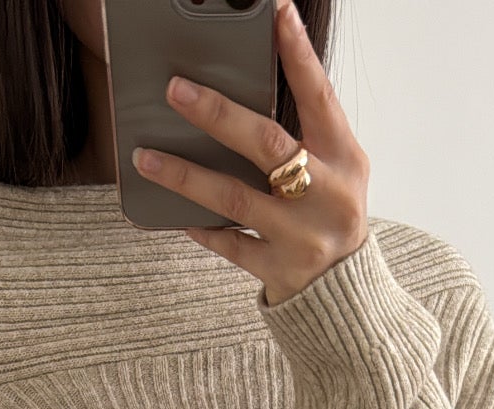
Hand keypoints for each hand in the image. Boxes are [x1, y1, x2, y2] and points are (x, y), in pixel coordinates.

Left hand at [130, 0, 369, 306]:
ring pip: (236, 198)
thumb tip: (242, 91)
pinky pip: (231, 245)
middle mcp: (327, 194)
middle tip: (176, 89)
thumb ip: (303, 135)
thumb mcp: (335, 169)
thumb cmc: (331, 216)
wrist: (347, 295)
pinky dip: (203, 228)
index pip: (318, 96)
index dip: (298, 54)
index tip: (276, 13)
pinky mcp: (280, 270)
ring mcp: (302, 236)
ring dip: (186, 175)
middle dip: (218, 114)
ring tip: (146, 157)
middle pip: (267, 144)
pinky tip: (176, 215)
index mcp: (344, 158)